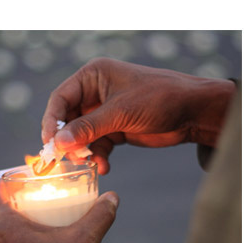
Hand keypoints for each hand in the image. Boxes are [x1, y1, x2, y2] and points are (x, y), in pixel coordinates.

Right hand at [42, 57, 235, 174]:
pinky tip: (104, 166)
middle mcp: (94, 92)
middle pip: (67, 120)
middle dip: (68, 141)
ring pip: (80, 136)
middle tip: (70, 158)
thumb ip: (87, 128)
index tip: (49, 143)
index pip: (60, 99)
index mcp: (93, 76)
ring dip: (83, 152)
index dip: (52, 121)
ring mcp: (104, 111)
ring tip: (92, 163)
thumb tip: (57, 143)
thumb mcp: (120, 112)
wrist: (194, 112)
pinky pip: (95, 145)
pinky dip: (97, 156)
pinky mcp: (114, 128)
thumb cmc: (160, 98)